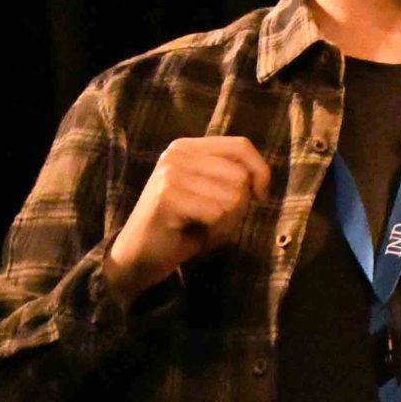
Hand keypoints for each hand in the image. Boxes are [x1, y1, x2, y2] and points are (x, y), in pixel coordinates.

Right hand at [104, 136, 271, 296]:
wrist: (139, 255)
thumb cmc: (183, 226)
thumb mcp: (211, 194)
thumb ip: (234, 179)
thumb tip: (260, 181)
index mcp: (188, 147)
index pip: (241, 145)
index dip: (260, 171)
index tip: (260, 196)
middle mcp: (177, 153)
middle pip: (240, 175)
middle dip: (240, 205)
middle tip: (217, 221)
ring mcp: (170, 173)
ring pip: (232, 196)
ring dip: (227, 222)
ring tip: (204, 227)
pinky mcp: (167, 198)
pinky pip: (217, 213)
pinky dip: (215, 231)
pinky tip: (196, 235)